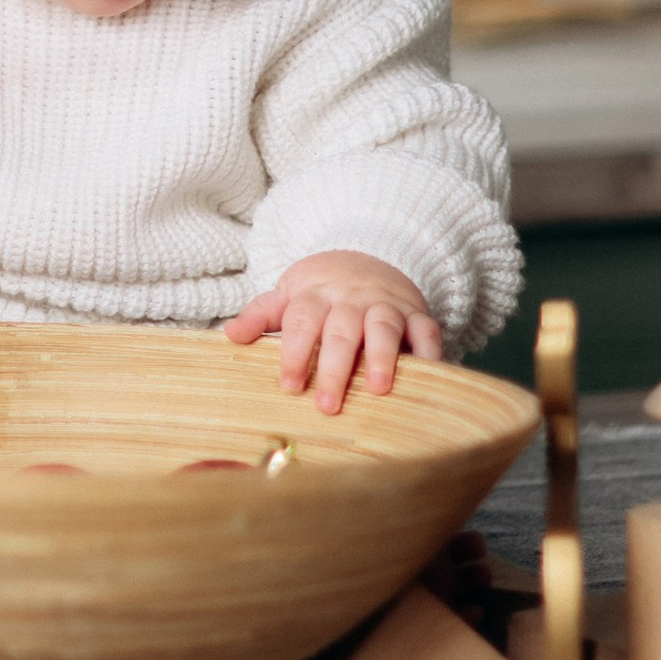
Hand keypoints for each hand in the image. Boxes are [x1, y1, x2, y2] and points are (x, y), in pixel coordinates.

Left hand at [222, 252, 442, 411]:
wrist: (369, 254)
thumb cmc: (321, 289)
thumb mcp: (287, 293)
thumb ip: (260, 314)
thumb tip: (229, 335)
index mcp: (315, 296)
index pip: (301, 323)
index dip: (294, 353)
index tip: (288, 385)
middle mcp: (351, 301)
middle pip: (340, 332)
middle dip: (333, 368)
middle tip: (326, 405)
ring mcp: (386, 305)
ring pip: (383, 328)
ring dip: (381, 357)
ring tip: (378, 389)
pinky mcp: (417, 314)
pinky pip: (427, 330)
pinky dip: (430, 351)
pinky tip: (428, 375)